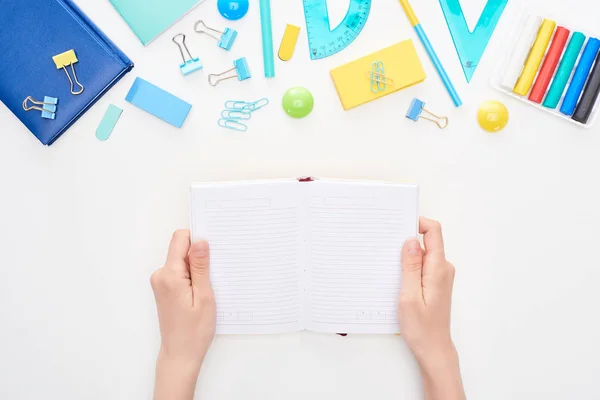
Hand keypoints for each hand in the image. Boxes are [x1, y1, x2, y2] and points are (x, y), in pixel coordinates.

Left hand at [151, 230, 215, 399]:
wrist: (180, 354)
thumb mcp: (204, 296)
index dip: (197, 240)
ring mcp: (160, 282)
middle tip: (212, 276)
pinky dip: (191, 277)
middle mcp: (160, 275)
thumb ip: (201, 266)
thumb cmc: (194, 331)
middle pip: (181, 249)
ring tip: (206, 289)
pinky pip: (179, 271)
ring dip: (196, 269)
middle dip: (199, 257)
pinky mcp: (164, 288)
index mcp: (169, 275)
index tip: (211, 251)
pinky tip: (200, 293)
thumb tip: (200, 241)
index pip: (180, 239)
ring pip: (181, 260)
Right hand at [398, 217, 464, 399]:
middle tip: (386, 248)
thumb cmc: (421, 328)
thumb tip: (410, 241)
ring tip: (389, 269)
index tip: (398, 225)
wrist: (434, 349)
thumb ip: (410, 266)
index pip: (434, 232)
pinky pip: (422, 265)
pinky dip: (409, 267)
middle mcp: (443, 268)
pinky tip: (396, 279)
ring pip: (422, 254)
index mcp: (438, 268)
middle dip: (406, 240)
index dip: (417, 223)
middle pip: (427, 241)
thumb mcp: (409, 296)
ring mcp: (440, 275)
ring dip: (406, 256)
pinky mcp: (435, 282)